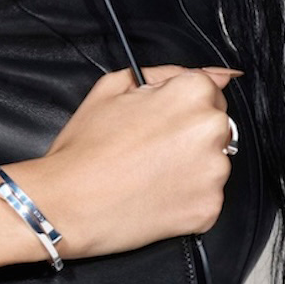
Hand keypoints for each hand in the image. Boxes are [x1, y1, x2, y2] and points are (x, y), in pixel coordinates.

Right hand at [0, 65, 241, 268]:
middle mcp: (212, 131)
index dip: (177, 104)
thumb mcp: (112, 87)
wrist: (68, 203)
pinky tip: (154, 194)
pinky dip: (185, 197)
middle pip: (214, 126)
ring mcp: (214, 174)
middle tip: (147, 147)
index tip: (157, 119)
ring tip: (148, 173)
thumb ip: (165, 74)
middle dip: (188, 134)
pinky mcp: (209, 209)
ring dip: (189, 166)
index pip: (209, 89)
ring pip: (211, 163)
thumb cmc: (85, 148)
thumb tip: (216, 75)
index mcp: (192, 95)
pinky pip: (205, 197)